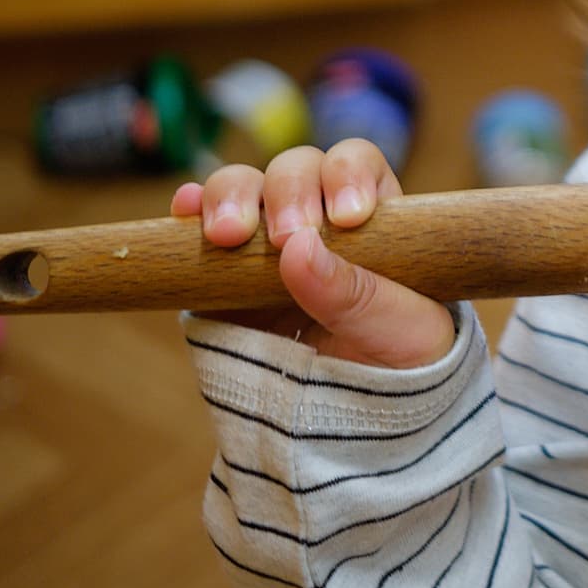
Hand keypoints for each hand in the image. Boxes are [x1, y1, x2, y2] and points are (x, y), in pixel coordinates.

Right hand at [169, 140, 455, 368]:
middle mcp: (317, 218)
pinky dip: (190, 211)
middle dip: (287, 191)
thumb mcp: (402, 332)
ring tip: (227, 234)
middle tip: (284, 238)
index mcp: (374, 217)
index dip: (346, 174)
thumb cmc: (403, 363)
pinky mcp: (221, 279)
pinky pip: (198, 231)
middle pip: (295, 169)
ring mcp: (264, 246)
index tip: (346, 218)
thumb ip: (358, 295)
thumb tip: (298, 248)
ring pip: (244, 188)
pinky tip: (183, 211)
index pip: (356, 164)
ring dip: (231, 195)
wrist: (361, 422)